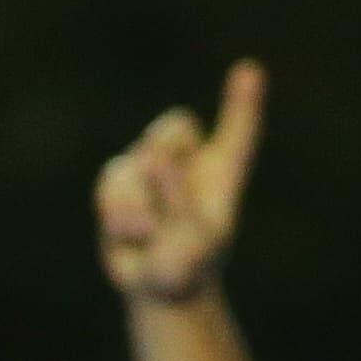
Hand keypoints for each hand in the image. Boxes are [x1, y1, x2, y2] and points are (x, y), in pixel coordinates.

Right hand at [96, 60, 267, 304]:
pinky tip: (131, 235)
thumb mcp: (197, 237)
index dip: (242, 102)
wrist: (160, 288)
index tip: (248, 72)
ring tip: (147, 234)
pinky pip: (111, 183)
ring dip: (138, 204)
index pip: (235, 131)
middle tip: (165, 191)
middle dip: (165, 155)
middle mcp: (187, 162)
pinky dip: (119, 214)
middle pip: (173, 129)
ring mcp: (150, 169)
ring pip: (134, 164)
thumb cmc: (191, 264)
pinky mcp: (119, 185)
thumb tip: (153, 158)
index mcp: (221, 171)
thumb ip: (179, 195)